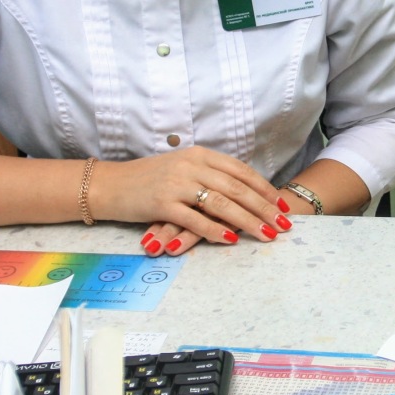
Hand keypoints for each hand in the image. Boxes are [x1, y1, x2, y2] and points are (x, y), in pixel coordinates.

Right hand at [86, 147, 293, 255]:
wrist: (109, 184)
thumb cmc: (146, 179)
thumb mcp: (180, 166)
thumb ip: (208, 173)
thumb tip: (239, 188)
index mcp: (199, 155)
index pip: (241, 172)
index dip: (264, 189)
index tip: (281, 204)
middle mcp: (191, 166)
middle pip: (237, 188)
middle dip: (265, 208)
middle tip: (284, 224)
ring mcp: (176, 184)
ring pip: (222, 203)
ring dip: (248, 221)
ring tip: (267, 235)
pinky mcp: (162, 203)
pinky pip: (195, 219)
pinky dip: (215, 230)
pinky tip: (231, 240)